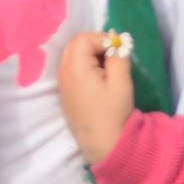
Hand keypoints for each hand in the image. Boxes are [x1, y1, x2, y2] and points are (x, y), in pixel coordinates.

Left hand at [53, 29, 138, 166]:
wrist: (103, 144)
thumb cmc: (113, 112)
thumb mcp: (121, 81)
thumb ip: (118, 57)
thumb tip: (116, 45)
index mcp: (75, 68)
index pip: (83, 39)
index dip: (102, 39)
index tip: (117, 52)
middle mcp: (63, 73)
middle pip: (73, 45)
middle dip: (93, 45)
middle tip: (112, 57)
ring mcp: (62, 85)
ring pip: (71, 57)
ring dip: (88, 56)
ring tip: (106, 69)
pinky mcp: (65, 94)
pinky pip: (70, 70)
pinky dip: (83, 67)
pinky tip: (98, 80)